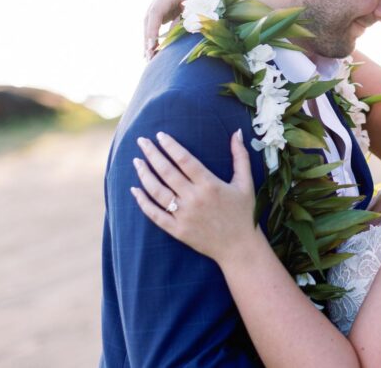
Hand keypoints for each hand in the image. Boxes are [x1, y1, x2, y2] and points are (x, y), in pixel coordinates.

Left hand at [131, 130, 258, 264]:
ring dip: (144, 174)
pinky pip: (155, 214)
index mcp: (210, 184)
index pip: (185, 160)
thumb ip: (240, 157)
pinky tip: (134, 190)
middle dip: (152, 154)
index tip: (159, 135)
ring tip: (136, 161)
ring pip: (157, 191)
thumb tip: (236, 133)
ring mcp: (184, 215)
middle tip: (141, 141)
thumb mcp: (245, 183)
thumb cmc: (243, 213)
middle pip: (167, 172)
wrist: (239, 247)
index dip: (171, 146)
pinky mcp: (177, 230)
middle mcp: (194, 198)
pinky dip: (142, 202)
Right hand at [143, 0, 186, 59]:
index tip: (152, 46)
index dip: (152, 29)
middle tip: (149, 56)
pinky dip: (153, 37)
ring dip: (148, 40)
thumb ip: (186, 21)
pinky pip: (154, 23)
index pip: (156, 11)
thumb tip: (170, 39)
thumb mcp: (200, 8)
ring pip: (149, 22)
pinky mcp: (162, 7)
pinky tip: (151, 51)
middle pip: (149, 17)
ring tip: (148, 58)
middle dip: (148, 38)